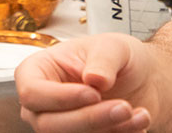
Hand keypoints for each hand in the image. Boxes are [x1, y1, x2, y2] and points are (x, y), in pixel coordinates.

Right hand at [16, 33, 157, 132]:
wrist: (139, 79)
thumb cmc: (115, 57)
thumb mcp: (112, 46)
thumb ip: (102, 59)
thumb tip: (94, 79)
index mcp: (36, 71)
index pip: (32, 92)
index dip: (61, 98)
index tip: (94, 93)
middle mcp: (42, 104)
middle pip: (49, 125)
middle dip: (89, 119)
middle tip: (124, 107)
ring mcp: (58, 126)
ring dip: (109, 130)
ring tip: (139, 114)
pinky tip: (137, 124)